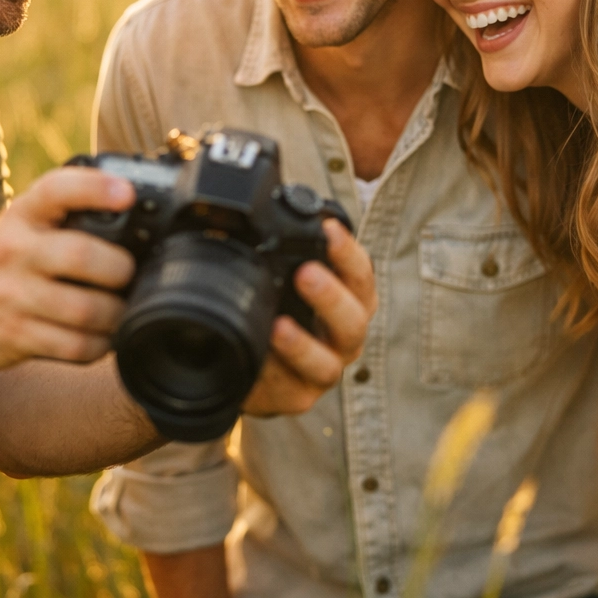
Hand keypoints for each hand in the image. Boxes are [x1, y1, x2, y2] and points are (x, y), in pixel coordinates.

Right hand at [0, 167, 135, 369]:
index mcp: (23, 214)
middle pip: (81, 255)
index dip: (95, 188)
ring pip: (85, 309)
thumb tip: (137, 210)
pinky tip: (102, 335)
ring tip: (122, 308)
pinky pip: (75, 346)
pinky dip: (100, 344)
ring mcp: (12, 296)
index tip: (127, 194)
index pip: (56, 189)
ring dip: (116, 312)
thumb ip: (69, 212)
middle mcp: (13, 250)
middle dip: (120, 268)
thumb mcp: (26, 223)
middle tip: (130, 273)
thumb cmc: (8, 261)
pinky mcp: (16, 337)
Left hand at [243, 219, 375, 416]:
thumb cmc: (270, 304)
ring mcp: (324, 368)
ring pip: (328, 363)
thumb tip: (275, 202)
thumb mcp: (276, 271)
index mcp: (347, 297)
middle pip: (354, 319)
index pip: (359, 273)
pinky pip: (293, 389)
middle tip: (305, 273)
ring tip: (278, 326)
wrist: (237, 357)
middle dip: (331, 295)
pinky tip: (261, 357)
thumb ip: (282, 246)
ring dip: (304, 344)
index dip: (348, 252)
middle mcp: (343, 334)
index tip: (328, 229)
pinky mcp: (299, 396)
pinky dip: (276, 374)